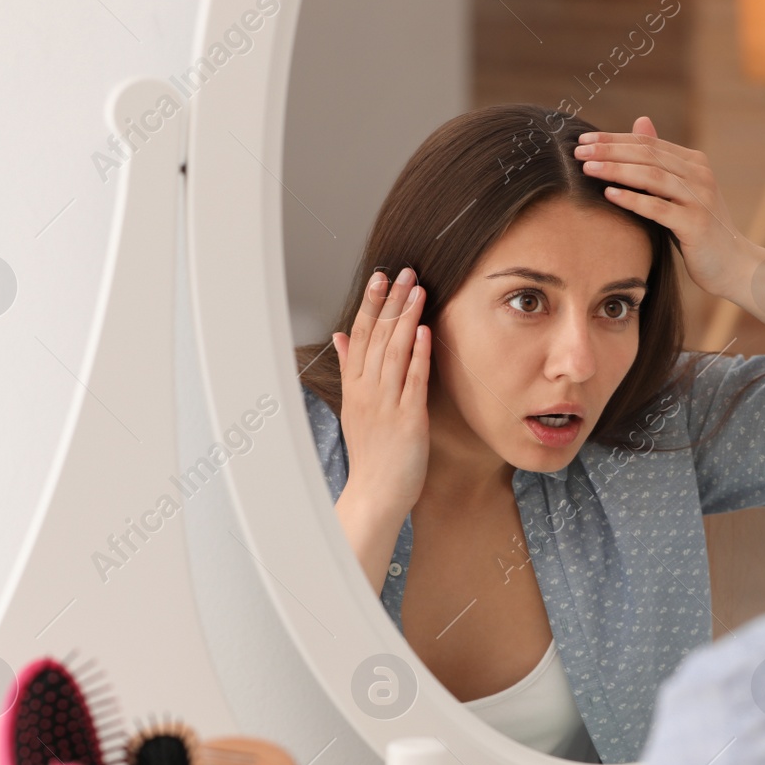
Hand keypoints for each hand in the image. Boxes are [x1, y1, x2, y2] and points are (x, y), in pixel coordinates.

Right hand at [333, 266, 431, 525]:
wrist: (375, 493)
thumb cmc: (371, 454)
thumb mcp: (354, 407)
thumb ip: (350, 369)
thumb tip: (340, 336)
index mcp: (355, 386)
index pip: (360, 335)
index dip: (371, 304)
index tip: (381, 277)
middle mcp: (367, 391)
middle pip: (376, 337)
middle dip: (390, 301)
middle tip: (403, 271)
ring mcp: (386, 404)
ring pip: (394, 352)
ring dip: (406, 318)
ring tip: (417, 290)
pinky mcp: (408, 419)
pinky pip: (412, 381)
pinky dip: (417, 355)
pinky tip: (424, 331)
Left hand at [573, 116, 762, 303]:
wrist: (733, 264)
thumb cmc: (699, 230)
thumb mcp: (680, 192)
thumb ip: (660, 162)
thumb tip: (640, 122)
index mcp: (694, 163)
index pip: (648, 143)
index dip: (614, 139)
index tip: (584, 139)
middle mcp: (699, 175)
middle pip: (648, 155)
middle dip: (610, 150)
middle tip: (579, 151)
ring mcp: (699, 198)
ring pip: (652, 176)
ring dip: (616, 170)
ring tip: (587, 168)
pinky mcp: (695, 224)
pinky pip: (658, 208)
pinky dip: (632, 199)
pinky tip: (609, 194)